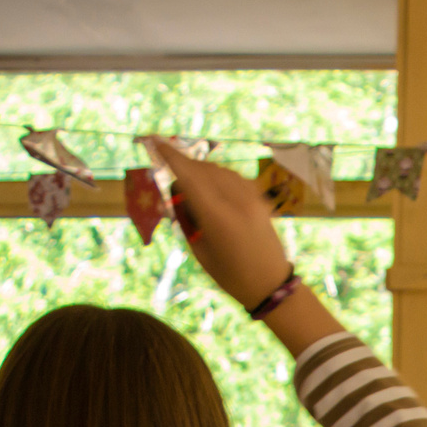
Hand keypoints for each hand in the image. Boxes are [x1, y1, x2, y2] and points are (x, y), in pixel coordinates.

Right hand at [153, 138, 292, 309]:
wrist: (270, 284)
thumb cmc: (230, 275)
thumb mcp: (199, 249)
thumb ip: (188, 216)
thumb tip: (179, 188)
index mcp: (218, 218)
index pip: (189, 176)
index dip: (170, 156)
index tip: (155, 141)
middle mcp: (236, 202)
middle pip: (203, 170)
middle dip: (184, 165)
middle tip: (170, 172)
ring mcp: (252, 199)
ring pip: (219, 170)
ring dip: (201, 171)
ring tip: (191, 187)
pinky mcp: (260, 199)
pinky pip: (234, 177)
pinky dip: (219, 177)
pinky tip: (213, 188)